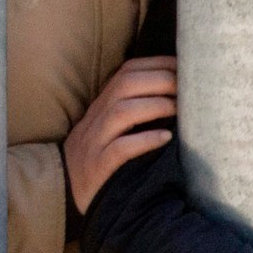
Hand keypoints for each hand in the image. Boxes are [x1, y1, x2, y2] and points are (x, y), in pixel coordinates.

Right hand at [63, 56, 175, 211]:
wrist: (63, 187)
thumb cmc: (98, 153)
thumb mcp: (109, 126)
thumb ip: (132, 107)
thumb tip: (176, 94)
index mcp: (102, 104)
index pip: (128, 71)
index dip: (157, 64)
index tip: (185, 67)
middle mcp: (97, 117)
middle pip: (126, 84)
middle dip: (161, 81)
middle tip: (188, 90)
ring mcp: (96, 141)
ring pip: (122, 112)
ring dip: (155, 106)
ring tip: (179, 111)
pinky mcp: (98, 166)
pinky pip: (120, 148)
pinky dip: (145, 140)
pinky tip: (165, 137)